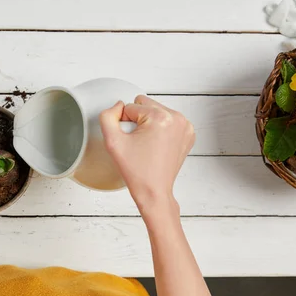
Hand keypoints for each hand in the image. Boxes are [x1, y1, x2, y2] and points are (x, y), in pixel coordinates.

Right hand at [100, 95, 194, 212]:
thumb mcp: (112, 142)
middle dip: (137, 121)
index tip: (131, 141)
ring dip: (149, 124)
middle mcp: (177, 118)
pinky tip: (156, 145)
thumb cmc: (137, 171)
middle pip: (145, 104)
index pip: (131, 106)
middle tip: (139, 143)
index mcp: (161, 117)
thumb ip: (107, 117)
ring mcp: (185, 126)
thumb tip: (119, 105)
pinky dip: (160, 129)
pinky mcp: (188, 133)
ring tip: (147, 145)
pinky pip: (167, 120)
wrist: (154, 191)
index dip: (124, 124)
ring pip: (156, 111)